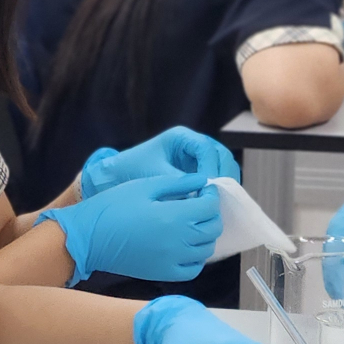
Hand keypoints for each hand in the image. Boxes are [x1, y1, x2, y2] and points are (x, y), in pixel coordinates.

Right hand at [42, 173, 220, 284]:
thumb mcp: (144, 186)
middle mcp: (178, 241)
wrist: (89, 238)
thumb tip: (202, 180)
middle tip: (199, 204)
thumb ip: (177, 183)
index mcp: (174, 216)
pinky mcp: (164, 274)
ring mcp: (172, 260)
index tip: (204, 190)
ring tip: (192, 223)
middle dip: (211, 214)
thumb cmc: (113, 207)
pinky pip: (193, 269)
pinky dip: (197, 258)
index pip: (210, 207)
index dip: (211, 196)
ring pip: (206, 249)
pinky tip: (187, 246)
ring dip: (205, 234)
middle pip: (213, 228)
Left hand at [81, 128, 238, 197]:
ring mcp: (198, 159)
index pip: (206, 148)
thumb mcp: (154, 174)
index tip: (207, 187)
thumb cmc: (132, 170)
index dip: (210, 168)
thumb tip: (200, 195)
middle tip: (218, 196)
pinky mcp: (199, 174)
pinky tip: (213, 205)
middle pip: (221, 155)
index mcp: (181, 138)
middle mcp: (193, 145)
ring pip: (223, 167)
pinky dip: (218, 191)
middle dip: (224, 176)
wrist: (119, 177)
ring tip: (218, 203)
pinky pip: (216, 179)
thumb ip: (177, 182)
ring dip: (225, 185)